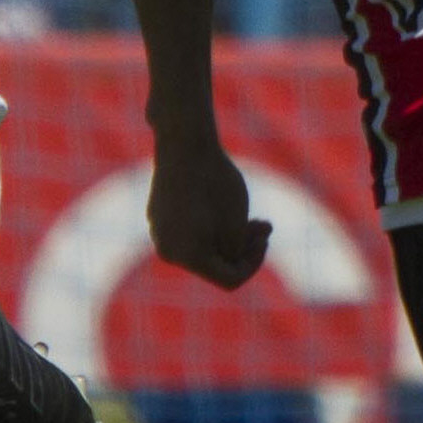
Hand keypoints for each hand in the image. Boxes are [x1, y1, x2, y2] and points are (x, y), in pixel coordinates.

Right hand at [147, 135, 271, 290]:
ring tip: (251, 214)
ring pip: (200, 247)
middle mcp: (168, 251)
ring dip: (227, 236)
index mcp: (189, 257)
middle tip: (264, 224)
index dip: (254, 263)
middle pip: (213, 264)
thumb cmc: (216, 182)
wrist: (184, 143)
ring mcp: (159, 233)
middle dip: (242, 247)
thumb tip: (230, 262)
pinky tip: (221, 204)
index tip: (265, 238)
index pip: (230, 279)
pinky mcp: (157, 216)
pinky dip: (207, 225)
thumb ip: (236, 251)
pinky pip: (186, 232)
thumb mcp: (237, 222)